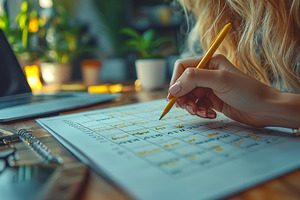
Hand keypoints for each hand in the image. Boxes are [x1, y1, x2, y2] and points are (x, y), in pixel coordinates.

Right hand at [167, 54, 283, 126]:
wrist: (265, 109)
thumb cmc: (246, 91)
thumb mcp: (220, 81)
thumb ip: (194, 79)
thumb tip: (173, 88)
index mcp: (209, 62)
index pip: (183, 67)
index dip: (176, 81)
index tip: (173, 96)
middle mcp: (208, 73)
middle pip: (184, 83)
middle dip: (184, 97)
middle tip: (188, 108)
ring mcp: (210, 87)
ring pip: (189, 96)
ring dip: (192, 107)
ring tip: (202, 113)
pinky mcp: (213, 100)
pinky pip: (198, 105)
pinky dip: (201, 111)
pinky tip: (211, 115)